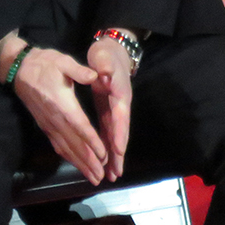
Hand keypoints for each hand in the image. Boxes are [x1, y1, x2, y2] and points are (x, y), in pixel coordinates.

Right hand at [7, 45, 108, 183]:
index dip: (92, 142)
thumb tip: (95, 75)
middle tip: (102, 176)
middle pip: (74, 144)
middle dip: (88, 161)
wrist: (20, 70)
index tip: (104, 155)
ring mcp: (49, 125)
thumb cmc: (45, 64)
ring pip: (66, 149)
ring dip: (80, 164)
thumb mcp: (64, 62)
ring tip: (93, 177)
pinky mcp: (45, 126)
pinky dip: (69, 157)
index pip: (80, 127)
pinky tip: (77, 164)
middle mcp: (56, 120)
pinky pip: (58, 145)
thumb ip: (80, 71)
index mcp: (63, 105)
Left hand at [86, 37, 133, 182]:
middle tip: (116, 174)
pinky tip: (105, 159)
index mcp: (119, 93)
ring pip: (115, 134)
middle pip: (121, 131)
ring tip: (112, 175)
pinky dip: (108, 146)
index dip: (119, 133)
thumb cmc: (106, 54)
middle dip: (118, 153)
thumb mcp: (103, 56)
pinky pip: (109, 131)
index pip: (120, 116)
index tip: (117, 151)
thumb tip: (105, 76)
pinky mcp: (109, 110)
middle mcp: (120, 105)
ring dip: (114, 155)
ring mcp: (116, 109)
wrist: (113, 50)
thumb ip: (105, 66)